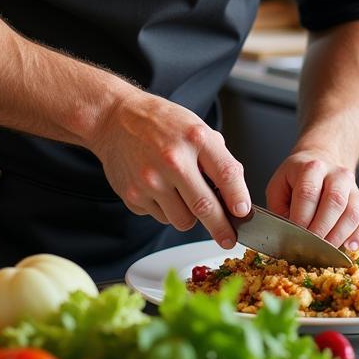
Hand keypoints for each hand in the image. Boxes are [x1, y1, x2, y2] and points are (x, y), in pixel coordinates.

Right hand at [86, 86, 250, 248]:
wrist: (115, 119)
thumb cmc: (160, 123)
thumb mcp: (196, 127)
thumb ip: (217, 157)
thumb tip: (235, 194)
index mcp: (195, 138)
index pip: (227, 175)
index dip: (239, 198)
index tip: (244, 214)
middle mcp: (173, 160)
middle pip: (206, 207)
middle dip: (222, 229)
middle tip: (229, 238)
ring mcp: (151, 180)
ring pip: (183, 221)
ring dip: (189, 216)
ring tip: (182, 194)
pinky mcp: (133, 195)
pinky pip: (161, 218)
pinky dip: (165, 210)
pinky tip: (159, 188)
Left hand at [266, 149, 358, 250]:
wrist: (321, 160)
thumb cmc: (296, 179)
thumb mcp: (279, 187)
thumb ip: (279, 209)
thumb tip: (288, 235)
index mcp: (312, 167)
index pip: (308, 192)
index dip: (301, 217)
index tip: (294, 236)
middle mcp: (337, 174)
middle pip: (335, 201)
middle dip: (321, 229)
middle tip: (310, 247)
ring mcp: (353, 187)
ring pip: (353, 211)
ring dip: (339, 235)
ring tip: (326, 251)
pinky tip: (349, 247)